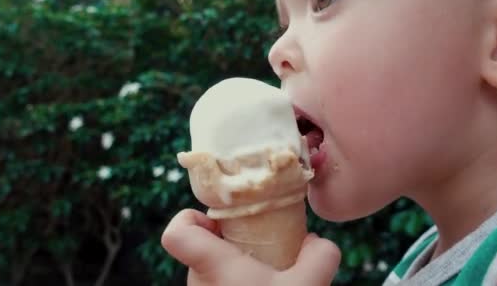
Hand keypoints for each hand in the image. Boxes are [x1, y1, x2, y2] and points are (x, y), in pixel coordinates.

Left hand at [161, 209, 340, 285]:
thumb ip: (321, 257)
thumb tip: (318, 244)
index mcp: (213, 267)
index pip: (175, 233)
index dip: (190, 218)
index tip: (220, 223)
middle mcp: (199, 285)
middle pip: (203, 249)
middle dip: (234, 245)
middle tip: (265, 251)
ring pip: (214, 274)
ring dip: (240, 272)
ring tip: (272, 280)